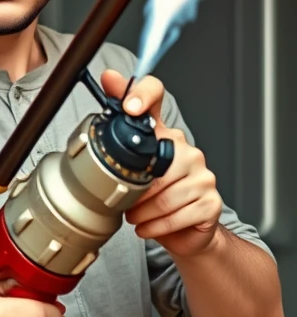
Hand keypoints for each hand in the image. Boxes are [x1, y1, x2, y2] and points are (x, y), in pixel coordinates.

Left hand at [102, 69, 222, 257]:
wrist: (182, 231)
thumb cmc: (154, 197)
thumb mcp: (130, 168)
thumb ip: (116, 136)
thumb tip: (105, 85)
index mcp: (163, 136)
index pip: (156, 97)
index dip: (143, 94)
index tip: (130, 105)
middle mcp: (186, 150)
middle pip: (153, 167)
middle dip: (133, 191)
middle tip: (125, 201)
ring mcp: (202, 175)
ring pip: (163, 196)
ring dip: (142, 212)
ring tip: (135, 216)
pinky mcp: (211, 202)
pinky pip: (176, 215)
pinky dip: (155, 226)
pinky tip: (147, 226)